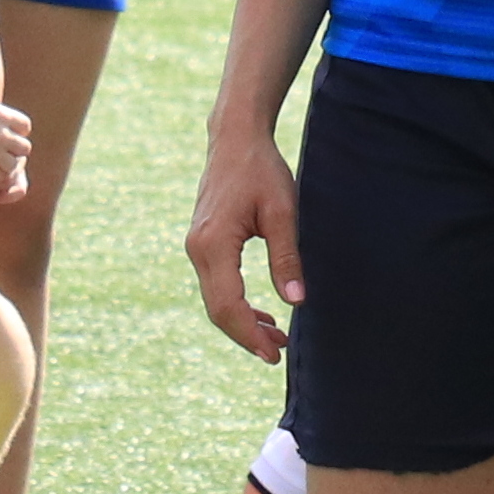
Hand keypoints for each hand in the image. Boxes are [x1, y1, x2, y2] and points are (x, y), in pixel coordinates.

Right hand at [187, 124, 301, 362]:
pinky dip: (237, 305)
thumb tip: (296, 301)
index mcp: (214, 244)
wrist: (235, 139)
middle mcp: (198, 249)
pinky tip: (262, 315)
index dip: (249, 334)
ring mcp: (197, 247)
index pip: (227, 304)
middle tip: (277, 354)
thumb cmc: (262, 170)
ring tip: (275, 338)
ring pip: (216, 299)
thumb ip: (287, 257)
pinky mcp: (204, 244)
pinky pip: (216, 285)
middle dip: (246, 335)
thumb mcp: (283, 212)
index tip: (272, 353)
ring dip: (243, 322)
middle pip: (217, 309)